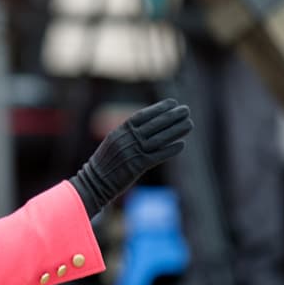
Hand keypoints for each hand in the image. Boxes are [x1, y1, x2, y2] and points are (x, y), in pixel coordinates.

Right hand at [70, 98, 192, 216]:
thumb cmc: (104, 163)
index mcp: (119, 131)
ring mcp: (132, 152)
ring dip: (176, 131)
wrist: (94, 182)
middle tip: (186, 110)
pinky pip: (157, 156)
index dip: (158, 108)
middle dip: (171, 116)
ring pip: (159, 139)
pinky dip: (170, 150)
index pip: (142, 115)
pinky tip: (181, 144)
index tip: (172, 102)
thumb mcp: (112, 142)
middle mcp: (126, 139)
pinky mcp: (137, 166)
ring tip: (189, 124)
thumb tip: (146, 126)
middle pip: (154, 125)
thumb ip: (127, 134)